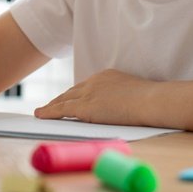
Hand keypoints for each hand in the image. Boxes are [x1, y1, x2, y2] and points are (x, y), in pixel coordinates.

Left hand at [34, 69, 154, 125]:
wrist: (152, 100)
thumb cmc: (151, 101)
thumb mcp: (134, 94)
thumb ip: (122, 98)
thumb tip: (123, 108)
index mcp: (107, 76)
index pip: (85, 86)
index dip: (75, 94)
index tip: (68, 98)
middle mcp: (94, 81)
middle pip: (72, 91)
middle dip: (60, 99)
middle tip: (49, 105)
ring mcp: (89, 93)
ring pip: (64, 100)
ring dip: (51, 106)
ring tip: (41, 112)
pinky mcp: (86, 107)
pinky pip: (61, 110)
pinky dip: (49, 112)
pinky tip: (40, 115)